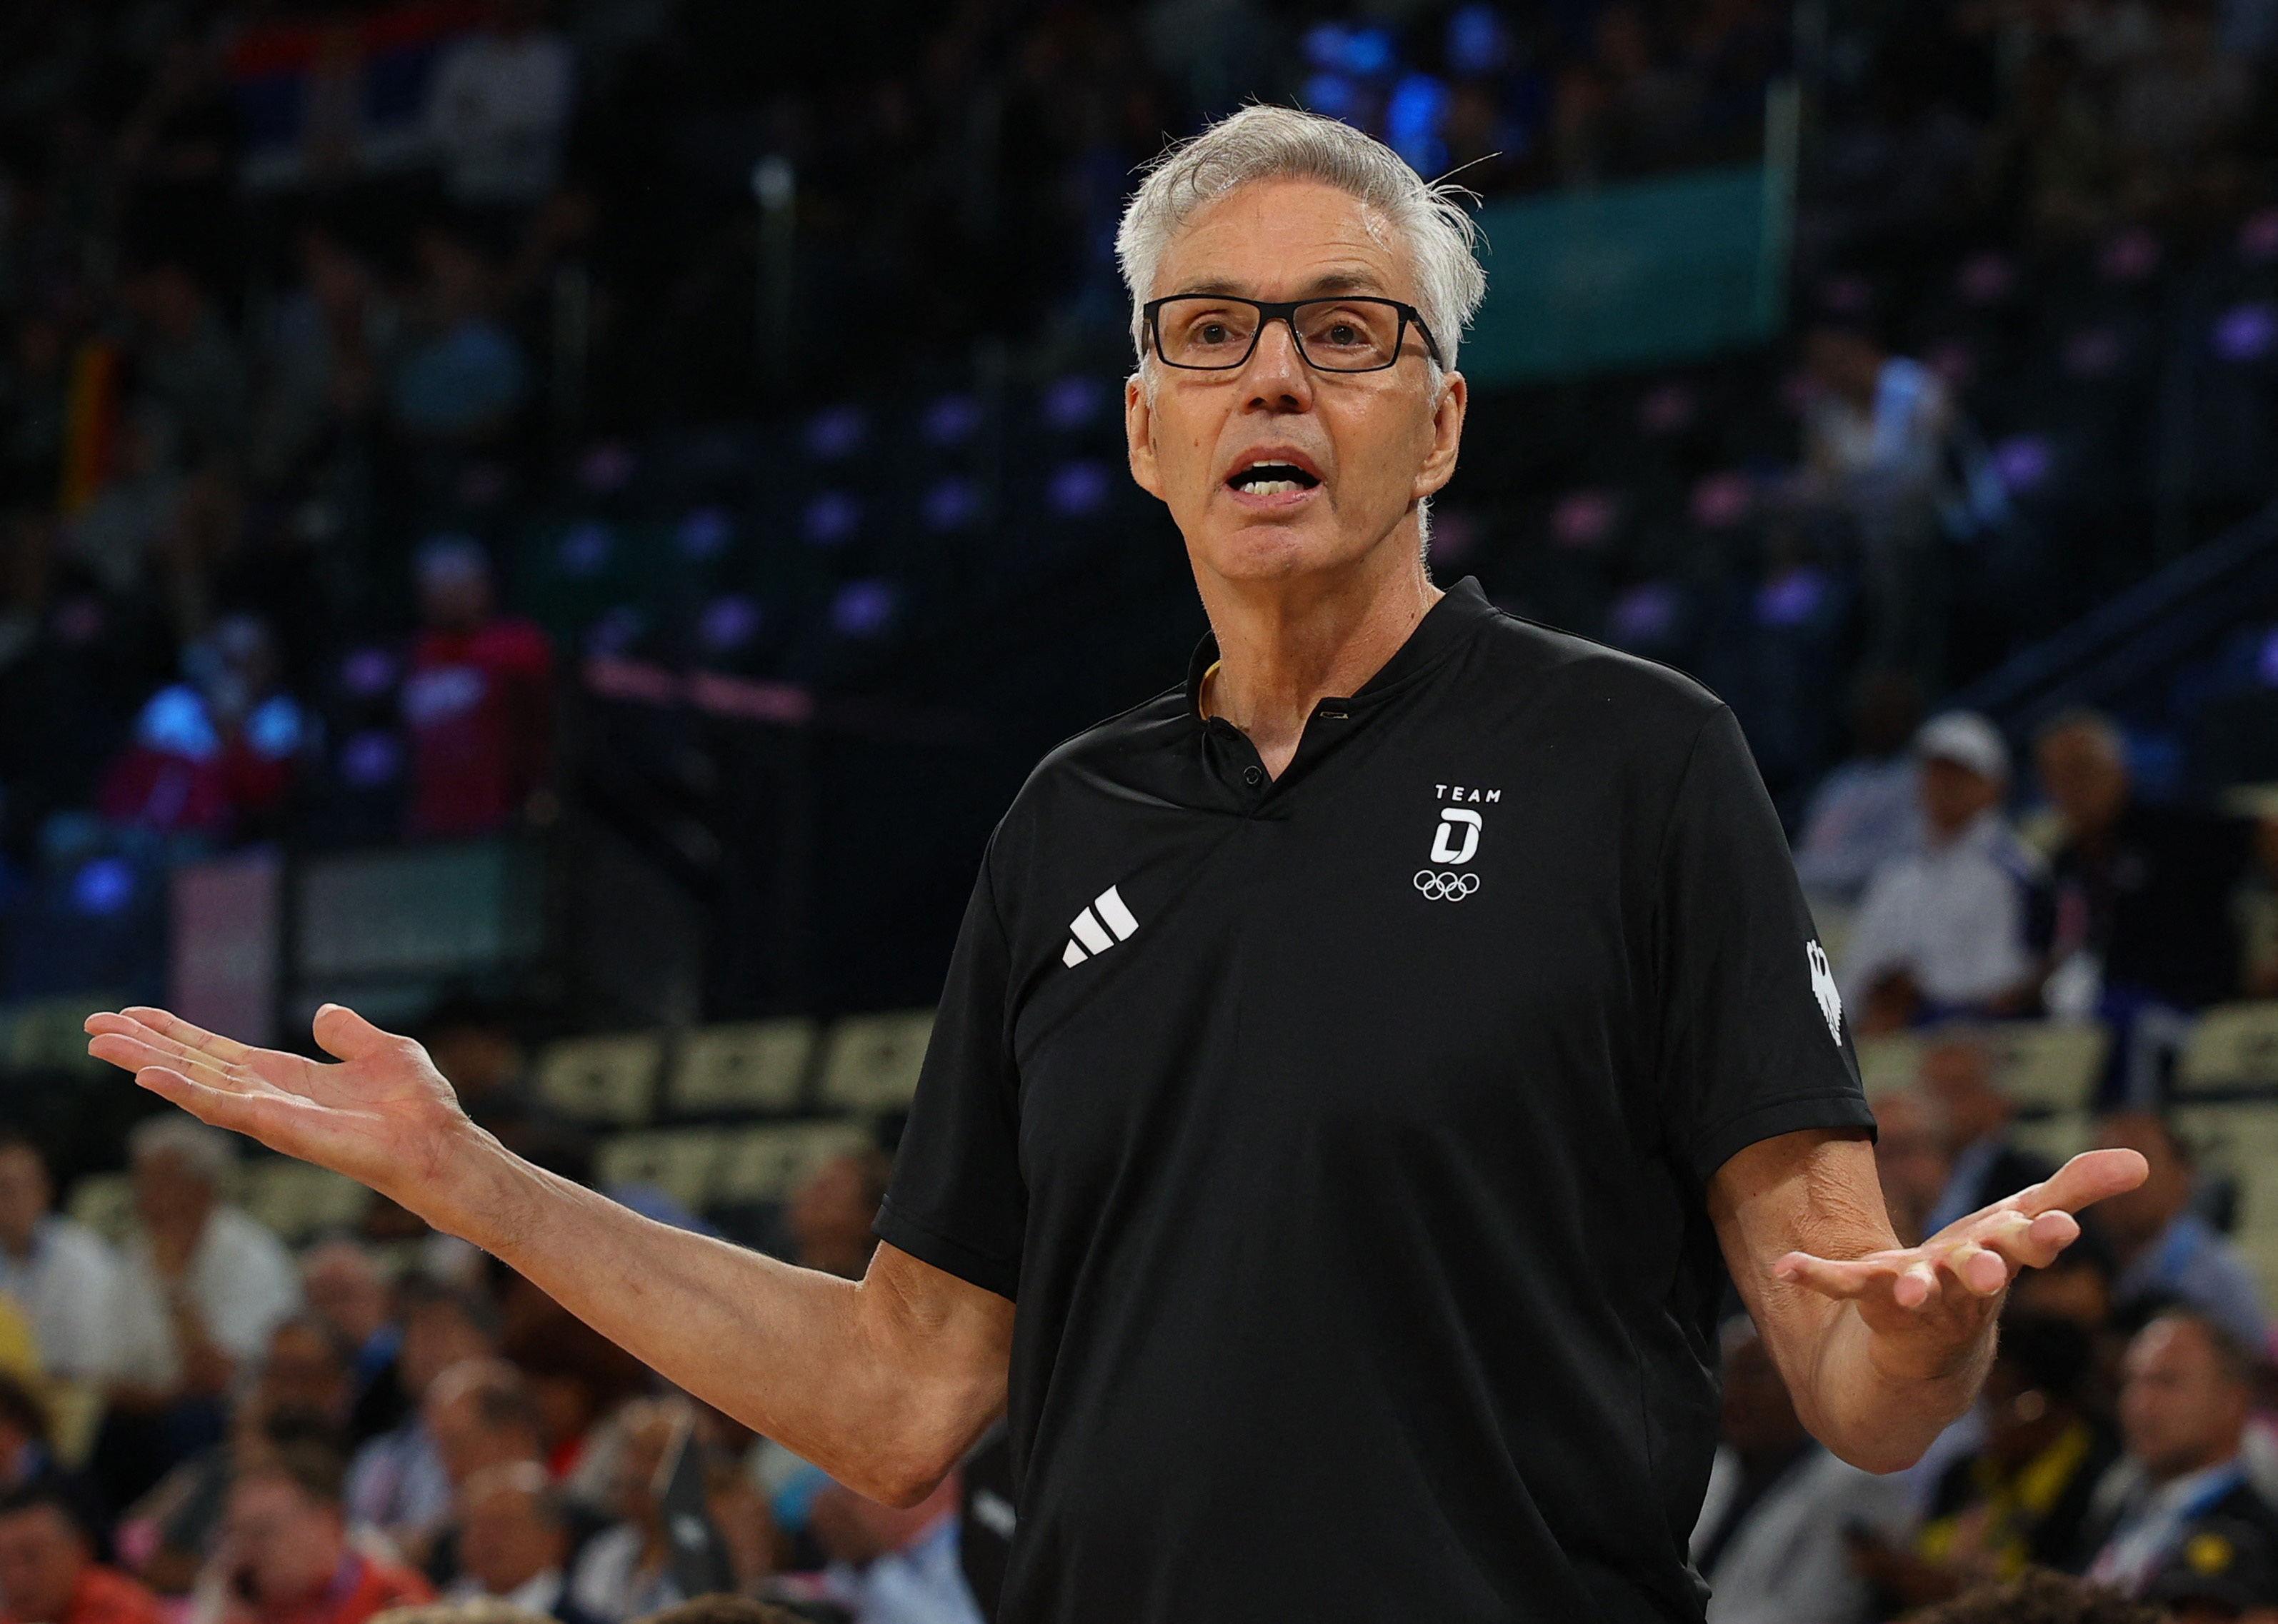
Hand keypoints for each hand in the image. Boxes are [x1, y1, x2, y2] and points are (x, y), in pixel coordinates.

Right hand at [85, 1005, 481, 1227]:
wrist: (439, 1144)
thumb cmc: (418, 1107)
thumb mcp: (383, 1049)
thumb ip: (347, 1033)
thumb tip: (323, 1012)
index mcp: (287, 1077)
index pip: (216, 1052)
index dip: (175, 1033)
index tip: (132, 1014)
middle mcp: (269, 1097)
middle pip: (192, 1067)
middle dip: (143, 1047)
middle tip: (93, 1027)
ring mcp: (270, 1116)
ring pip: (194, 1086)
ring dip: (148, 1064)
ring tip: (102, 1044)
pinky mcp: (280, 1130)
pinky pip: (224, 1109)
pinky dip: (185, 1092)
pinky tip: (149, 1076)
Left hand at [1773, 1148, 2146, 1377]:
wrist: (1926, 1356)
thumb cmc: (1983, 1273)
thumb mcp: (2025, 1224)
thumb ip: (2074, 1191)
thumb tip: (2142, 1161)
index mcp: (2001, 1261)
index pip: (2029, 1247)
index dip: (2043, 1239)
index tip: (2060, 1231)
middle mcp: (1961, 1286)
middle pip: (1978, 1277)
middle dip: (1987, 1270)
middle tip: (1993, 1270)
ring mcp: (1914, 1299)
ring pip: (1917, 1294)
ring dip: (1914, 1289)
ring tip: (1910, 1289)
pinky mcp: (1869, 1301)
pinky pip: (1840, 1287)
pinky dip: (1814, 1275)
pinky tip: (1785, 1265)